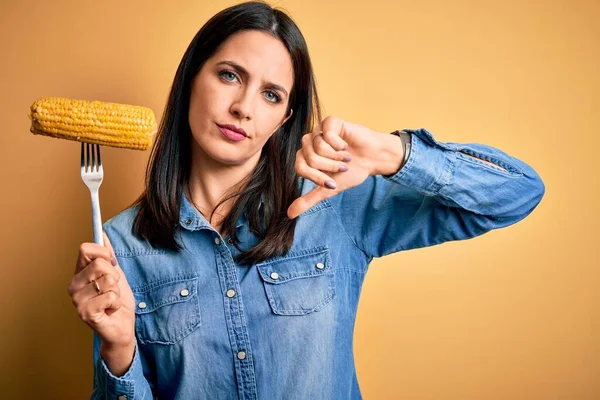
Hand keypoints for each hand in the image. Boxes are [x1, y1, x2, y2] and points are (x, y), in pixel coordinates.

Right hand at [67, 231, 135, 348]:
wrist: (121, 327)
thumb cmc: (117, 301)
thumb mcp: (116, 274)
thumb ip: (108, 255)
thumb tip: (102, 234)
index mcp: (78, 273)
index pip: (86, 249)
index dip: (104, 253)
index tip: (111, 263)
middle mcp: (73, 285)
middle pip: (100, 264)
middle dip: (115, 276)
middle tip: (112, 289)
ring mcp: (77, 300)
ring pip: (108, 280)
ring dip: (116, 291)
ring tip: (110, 301)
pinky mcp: (85, 313)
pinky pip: (111, 296)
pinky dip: (116, 303)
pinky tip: (110, 310)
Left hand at [287, 116, 403, 218]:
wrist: (372, 159)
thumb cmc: (351, 172)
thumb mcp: (328, 189)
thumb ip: (309, 200)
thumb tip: (290, 215)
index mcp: (305, 157)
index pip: (300, 168)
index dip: (317, 177)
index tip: (333, 182)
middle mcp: (309, 143)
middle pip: (309, 158)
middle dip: (328, 167)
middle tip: (342, 168)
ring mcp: (318, 131)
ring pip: (318, 147)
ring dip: (336, 157)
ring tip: (346, 158)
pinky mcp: (330, 122)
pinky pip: (327, 135)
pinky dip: (340, 145)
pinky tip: (346, 145)